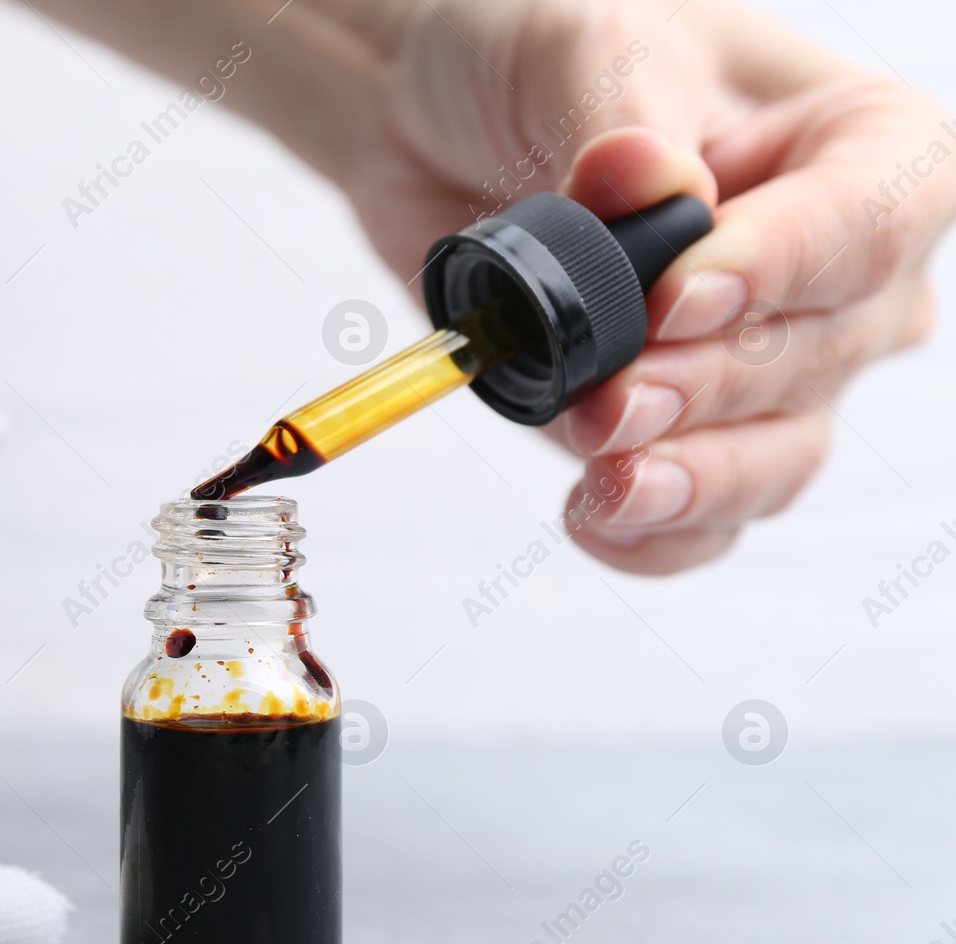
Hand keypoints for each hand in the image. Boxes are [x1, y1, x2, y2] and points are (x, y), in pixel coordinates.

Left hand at [337, 0, 952, 573]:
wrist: (437, 126)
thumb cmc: (537, 57)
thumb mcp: (583, 42)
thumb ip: (624, 117)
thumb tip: (652, 185)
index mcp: (858, 147)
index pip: (865, 226)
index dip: (777, 275)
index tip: (675, 301)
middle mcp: (836, 270)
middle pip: (817, 358)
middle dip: (706, 391)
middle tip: (609, 403)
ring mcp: (765, 363)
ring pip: (773, 457)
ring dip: (690, 481)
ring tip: (606, 485)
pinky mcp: (680, 427)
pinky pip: (704, 516)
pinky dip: (655, 535)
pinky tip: (595, 521)